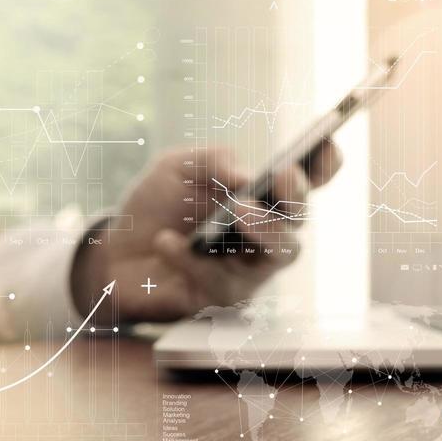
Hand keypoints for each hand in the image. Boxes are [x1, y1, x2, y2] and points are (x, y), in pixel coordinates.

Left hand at [70, 144, 341, 320]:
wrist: (116, 253)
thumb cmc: (156, 207)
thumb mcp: (177, 167)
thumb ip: (213, 160)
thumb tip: (248, 174)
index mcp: (261, 195)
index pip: (307, 180)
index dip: (325, 163)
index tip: (325, 143)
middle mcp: (264, 232)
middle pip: (300, 220)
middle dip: (296, 196)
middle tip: (278, 176)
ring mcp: (250, 268)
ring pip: (282, 254)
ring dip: (265, 228)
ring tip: (237, 208)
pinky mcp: (224, 298)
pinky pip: (224, 282)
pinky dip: (193, 259)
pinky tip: (167, 242)